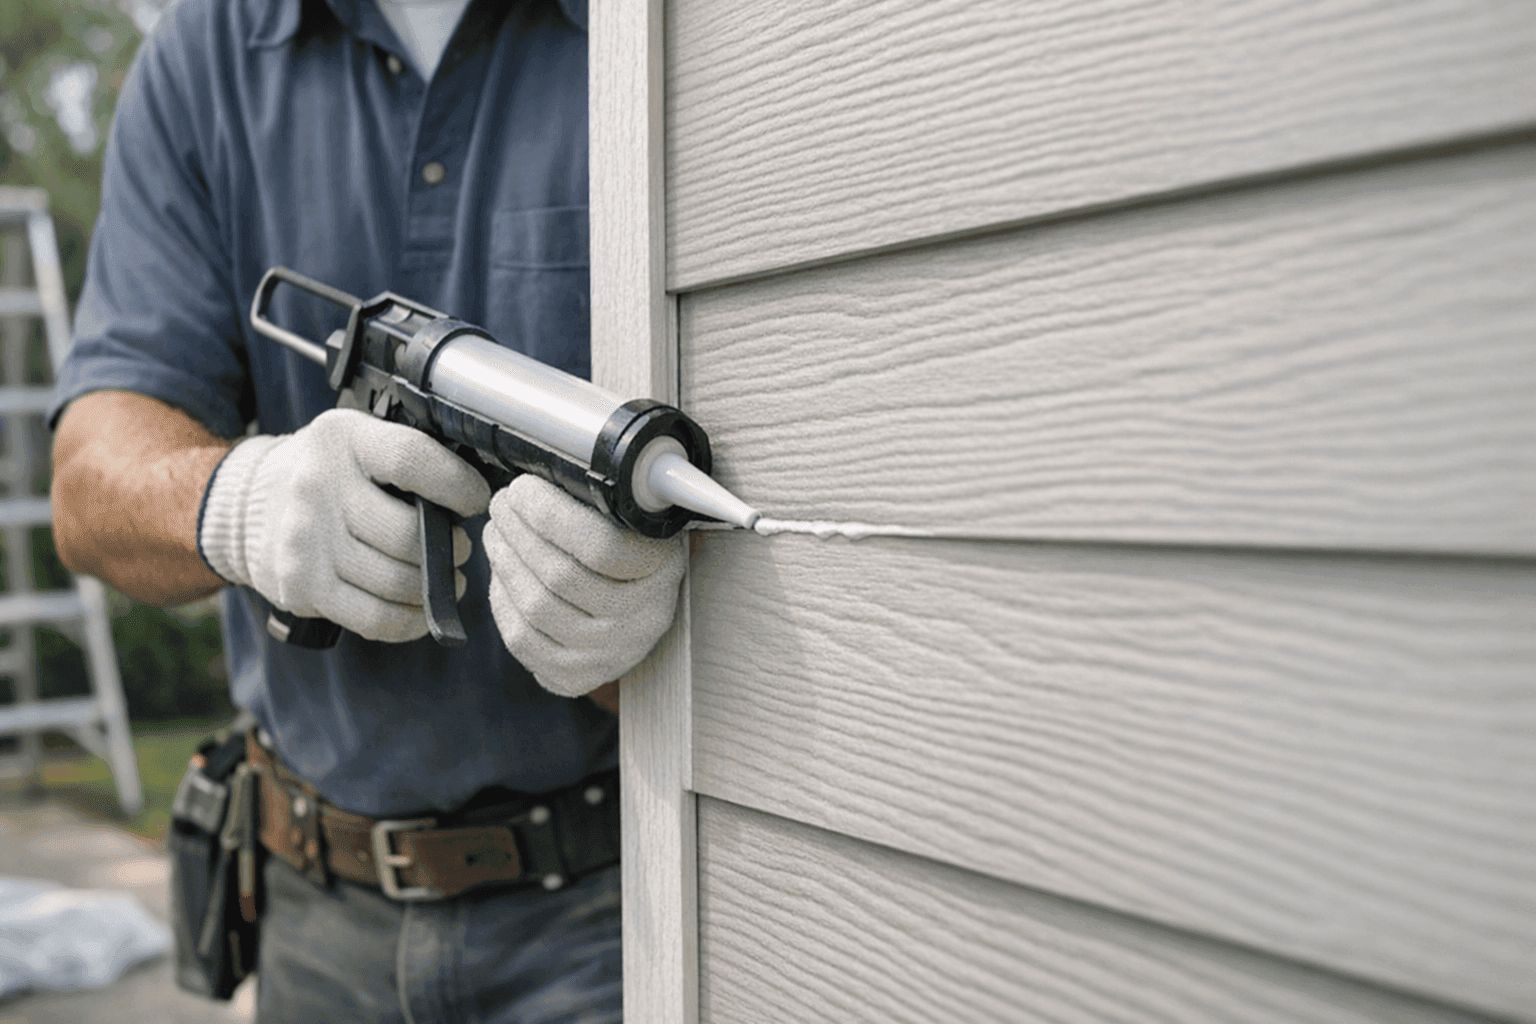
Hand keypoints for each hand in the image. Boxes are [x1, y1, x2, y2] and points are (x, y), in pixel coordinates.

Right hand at [197, 409, 490, 641]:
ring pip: (395, 581)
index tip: (477, 500)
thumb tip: (480, 495)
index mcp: (342, 439)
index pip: (411, 460)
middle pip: (407, 535)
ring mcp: (304, 541)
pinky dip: (410, 620)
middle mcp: (316, 487)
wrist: (246, 506)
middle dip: (449, 548)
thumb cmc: (330, 475)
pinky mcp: (300, 587)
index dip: (457, 485)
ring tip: (445, 578)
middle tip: (459, 549)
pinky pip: (374, 618)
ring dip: (433, 588)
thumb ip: (411, 458)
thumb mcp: (361, 441)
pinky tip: (421, 609)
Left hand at [484, 475, 685, 696]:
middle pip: (562, 577)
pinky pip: (522, 640)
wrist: (640, 612)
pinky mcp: (576, 676)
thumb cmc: (632, 546)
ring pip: (537, 608)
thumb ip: (612, 492)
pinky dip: (502, 602)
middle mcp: (643, 619)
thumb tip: (559, 455)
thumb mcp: (639, 515)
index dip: (550, 514)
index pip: (603, 546)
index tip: (523, 487)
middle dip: (517, 532)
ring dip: (504, 561)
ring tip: (497, 532)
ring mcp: (610, 654)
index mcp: (665, 569)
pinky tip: (502, 573)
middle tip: (501, 504)